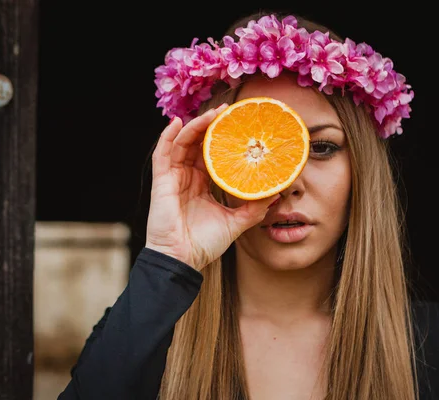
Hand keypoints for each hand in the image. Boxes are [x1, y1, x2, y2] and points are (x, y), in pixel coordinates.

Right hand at [145, 105, 278, 270]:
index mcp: (202, 184)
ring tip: (211, 114)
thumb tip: (277, 193)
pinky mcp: (162, 182)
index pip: (211, 154)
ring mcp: (173, 178)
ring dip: (195, 126)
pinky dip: (168, 136)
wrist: (184, 260)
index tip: (237, 125)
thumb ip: (255, 208)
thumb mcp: (236, 222)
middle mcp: (187, 177)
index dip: (221, 138)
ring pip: (182, 143)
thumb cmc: (205, 244)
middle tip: (227, 112)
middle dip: (210, 125)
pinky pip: (162, 154)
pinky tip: (177, 122)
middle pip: (197, 143)